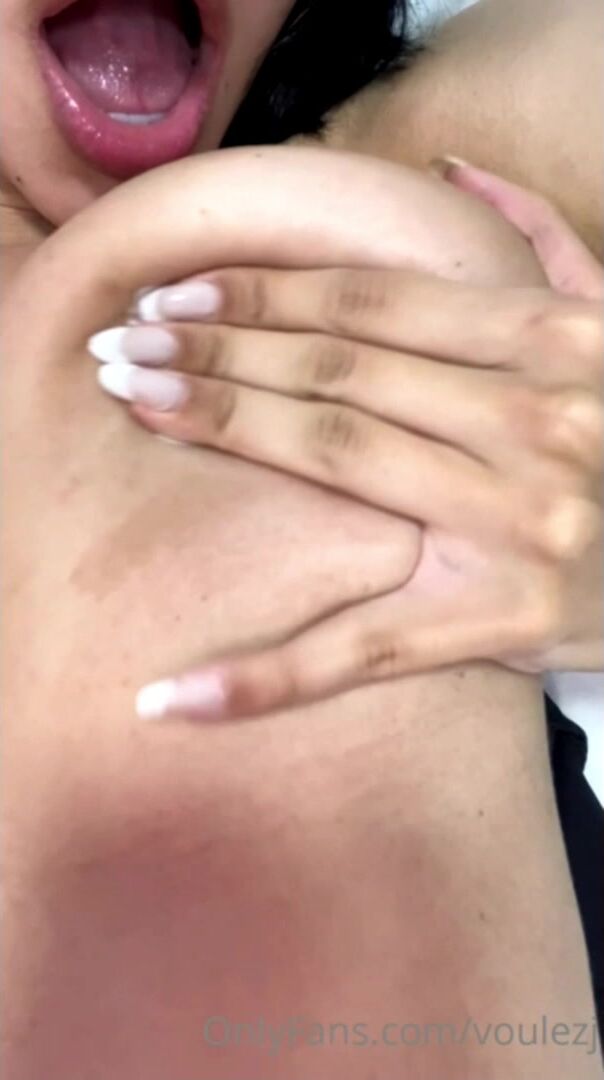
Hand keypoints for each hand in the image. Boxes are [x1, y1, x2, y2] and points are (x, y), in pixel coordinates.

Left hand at [85, 159, 602, 719]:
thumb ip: (546, 243)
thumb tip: (452, 173)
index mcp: (556, 340)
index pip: (376, 305)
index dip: (266, 293)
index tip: (178, 294)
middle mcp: (537, 421)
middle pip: (341, 371)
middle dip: (220, 350)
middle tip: (124, 343)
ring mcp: (519, 524)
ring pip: (339, 458)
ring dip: (224, 424)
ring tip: (139, 400)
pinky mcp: (503, 620)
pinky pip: (364, 646)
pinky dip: (264, 675)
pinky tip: (173, 694)